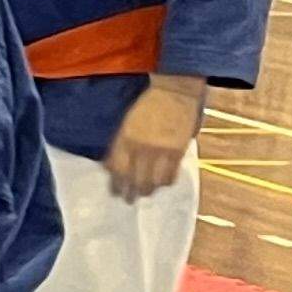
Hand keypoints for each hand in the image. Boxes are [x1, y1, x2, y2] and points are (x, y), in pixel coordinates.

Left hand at [104, 77, 204, 201]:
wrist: (175, 91)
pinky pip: (170, 176)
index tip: (115, 190)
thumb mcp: (128, 122)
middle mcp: (140, 148)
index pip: (115, 169)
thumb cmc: (148, 103)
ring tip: (145, 194)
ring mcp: (159, 151)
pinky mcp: (177, 152)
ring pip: (151, 182)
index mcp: (124, 138)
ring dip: (147, 191)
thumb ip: (124, 143)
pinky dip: (165, 183)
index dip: (115, 183)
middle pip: (132, 180)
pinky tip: (163, 183)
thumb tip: (116, 165)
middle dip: (130, 193)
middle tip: (129, 200)